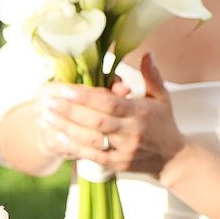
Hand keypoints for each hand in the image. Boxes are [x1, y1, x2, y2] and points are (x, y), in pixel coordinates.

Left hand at [36, 57, 184, 176]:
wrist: (173, 158)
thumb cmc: (164, 124)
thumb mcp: (161, 97)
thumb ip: (152, 75)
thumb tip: (148, 53)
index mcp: (140, 112)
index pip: (110, 103)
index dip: (86, 96)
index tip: (65, 89)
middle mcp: (132, 131)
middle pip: (96, 121)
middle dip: (69, 111)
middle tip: (47, 101)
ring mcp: (124, 150)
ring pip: (91, 139)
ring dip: (66, 127)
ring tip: (46, 116)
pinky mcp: (118, 164)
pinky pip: (93, 156)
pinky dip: (75, 146)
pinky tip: (59, 135)